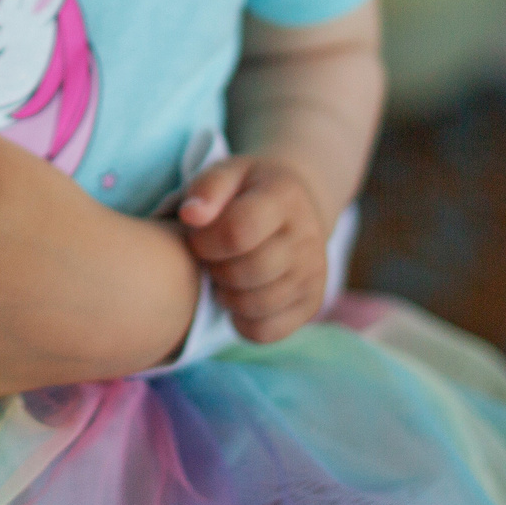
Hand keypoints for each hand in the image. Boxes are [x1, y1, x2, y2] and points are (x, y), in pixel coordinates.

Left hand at [177, 154, 329, 343]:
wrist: (298, 205)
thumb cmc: (249, 191)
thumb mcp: (228, 173)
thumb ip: (206, 188)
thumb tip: (190, 215)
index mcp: (284, 197)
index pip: (238, 232)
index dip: (206, 241)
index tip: (199, 237)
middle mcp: (308, 236)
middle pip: (245, 272)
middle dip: (215, 268)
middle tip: (211, 257)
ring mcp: (314, 273)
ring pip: (254, 305)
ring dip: (226, 295)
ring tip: (224, 273)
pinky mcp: (312, 303)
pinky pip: (266, 331)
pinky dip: (242, 322)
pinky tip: (238, 296)